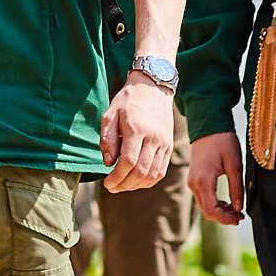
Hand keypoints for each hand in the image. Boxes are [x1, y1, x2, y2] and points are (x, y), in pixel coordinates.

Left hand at [101, 75, 174, 190]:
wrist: (153, 88)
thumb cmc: (128, 101)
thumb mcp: (110, 114)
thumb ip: (107, 139)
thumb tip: (108, 163)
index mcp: (137, 129)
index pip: (129, 161)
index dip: (117, 177)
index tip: (106, 183)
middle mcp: (154, 138)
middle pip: (141, 171)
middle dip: (124, 184)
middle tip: (111, 187)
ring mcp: (164, 143)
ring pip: (153, 174)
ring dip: (136, 185)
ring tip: (122, 186)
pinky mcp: (169, 146)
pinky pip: (161, 170)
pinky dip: (149, 180)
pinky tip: (136, 181)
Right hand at [189, 132, 245, 224]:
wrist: (208, 126)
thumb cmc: (223, 142)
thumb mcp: (235, 165)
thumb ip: (237, 188)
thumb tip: (239, 208)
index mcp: (203, 181)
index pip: (212, 210)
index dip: (226, 219)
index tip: (240, 219)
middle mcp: (194, 184)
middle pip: (207, 211)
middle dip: (224, 217)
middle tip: (240, 217)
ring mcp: (192, 182)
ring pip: (204, 206)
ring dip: (220, 212)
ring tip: (236, 210)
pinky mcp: (194, 179)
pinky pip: (203, 198)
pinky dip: (214, 204)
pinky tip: (227, 202)